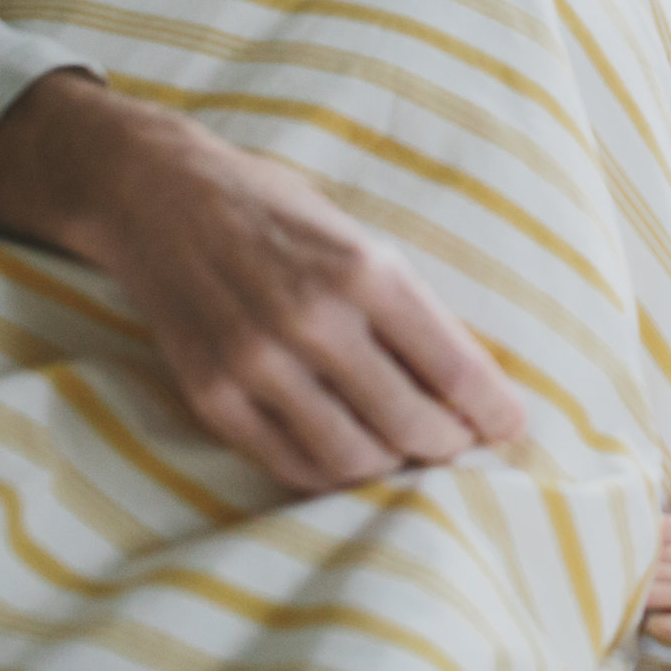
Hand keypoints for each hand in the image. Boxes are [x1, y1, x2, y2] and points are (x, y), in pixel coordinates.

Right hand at [0, 72, 528, 491]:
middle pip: (411, 424)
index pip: (454, 367)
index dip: (494, 411)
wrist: (159, 196)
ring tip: (403, 452)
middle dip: (449, 445)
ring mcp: (257, 363)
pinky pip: (290, 464)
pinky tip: (348, 454)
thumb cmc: (276, 213)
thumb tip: (467, 384)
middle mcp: (314, 320)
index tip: (512, 428)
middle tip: (458, 444)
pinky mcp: (212, 395)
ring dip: (391, 466)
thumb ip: (405, 308)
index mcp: (365, 271)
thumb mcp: (358, 239)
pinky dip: (331, 473)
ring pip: (353, 458)